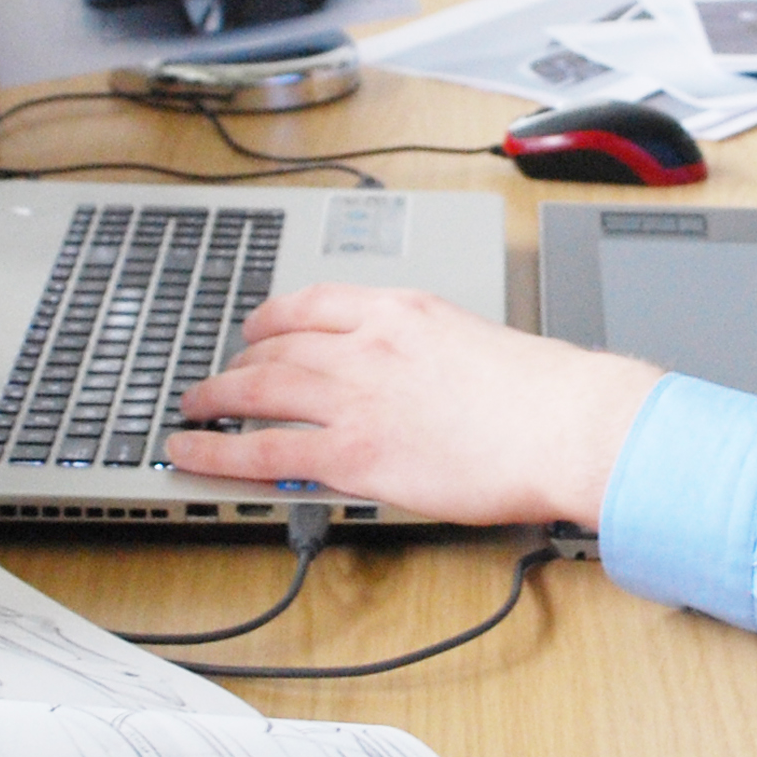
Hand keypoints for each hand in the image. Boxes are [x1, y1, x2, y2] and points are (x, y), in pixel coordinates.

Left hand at [165, 285, 663, 526]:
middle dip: (240, 362)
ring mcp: (354, 398)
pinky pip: (262, 450)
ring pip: (257, 390)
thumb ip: (429, 352)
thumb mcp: (474, 342)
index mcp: (401, 310)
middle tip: (221, 376)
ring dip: (215, 399)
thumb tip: (415, 380)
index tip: (257, 328)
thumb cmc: (543, 395)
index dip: (272, 318)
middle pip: (276, 345)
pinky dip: (216, 451)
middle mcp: (366, 345)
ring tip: (192, 409)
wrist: (566, 424)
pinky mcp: (351, 453)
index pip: (313, 302)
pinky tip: (191, 452)